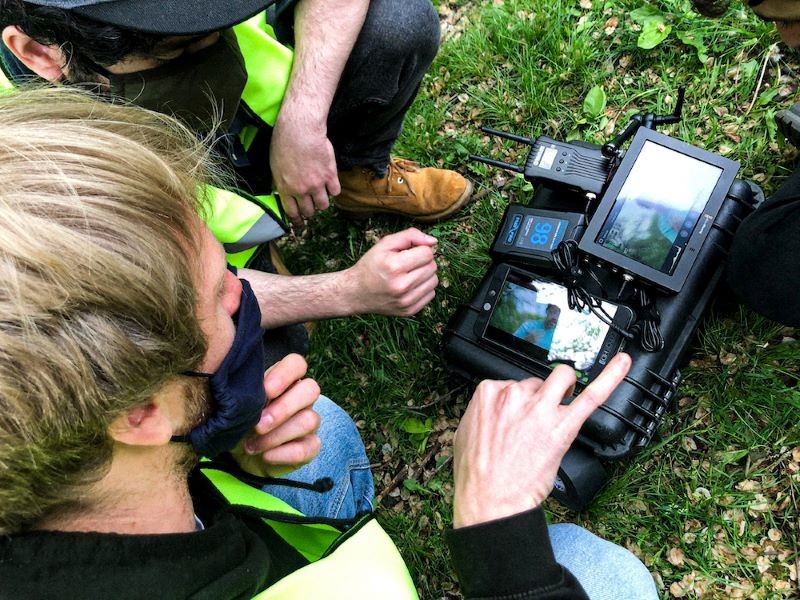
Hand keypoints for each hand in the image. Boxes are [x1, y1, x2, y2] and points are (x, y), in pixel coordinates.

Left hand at [231, 354, 321, 477]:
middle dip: (283, 408)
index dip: (285, 375)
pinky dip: (285, 453)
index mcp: (283, 381)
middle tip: (258, 425)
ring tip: (252, 446)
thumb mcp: (234, 408)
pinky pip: (310, 447)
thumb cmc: (237, 424)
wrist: (238, 458)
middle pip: (311, 389)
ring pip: (310, 420)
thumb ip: (242, 396)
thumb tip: (244, 397)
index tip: (265, 392)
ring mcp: (308, 421)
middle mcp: (301, 398)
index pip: (297, 364)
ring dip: (277, 435)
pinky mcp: (310, 446)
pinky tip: (266, 456)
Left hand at [270, 108, 339, 225]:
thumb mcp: (275, 166)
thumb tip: (282, 192)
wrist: (300, 129)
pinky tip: (331, 183)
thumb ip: (281, 182)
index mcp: (285, 188)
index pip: (292, 212)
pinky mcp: (330, 175)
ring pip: (323, 205)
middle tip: (312, 204)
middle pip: (309, 211)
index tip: (301, 222)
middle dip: (310, 210)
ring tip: (322, 194)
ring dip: (323, 202)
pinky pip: (335, 192)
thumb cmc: (284, 143)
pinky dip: (334, 189)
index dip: (298, 219)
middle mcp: (301, 190)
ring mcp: (317, 184)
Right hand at [347, 228, 438, 315]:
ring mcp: (406, 301)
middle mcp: (401, 286)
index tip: (408, 253)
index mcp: (394, 267)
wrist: (356, 292)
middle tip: (407, 264)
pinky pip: (431, 294)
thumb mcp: (385, 244)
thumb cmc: (371, 265)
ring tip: (409, 275)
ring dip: (425, 275)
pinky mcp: (409, 311)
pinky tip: (410, 286)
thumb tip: (433, 242)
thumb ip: (410, 236)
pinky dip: (423, 288)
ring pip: (434, 281)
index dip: (420, 250)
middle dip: (423, 262)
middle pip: (432, 267)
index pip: (427, 253)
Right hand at [452, 353, 631, 527]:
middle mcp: (515, 395)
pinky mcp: (563, 426)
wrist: (489, 500)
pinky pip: (592, 396)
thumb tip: (487, 414)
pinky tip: (622, 364)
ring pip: (562, 377)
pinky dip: (610, 377)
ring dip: (566, 386)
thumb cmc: (475, 474)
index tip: (520, 414)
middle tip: (539, 421)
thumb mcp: (462, 434)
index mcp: (489, 393)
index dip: (520, 400)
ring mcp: (540, 408)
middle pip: (537, 381)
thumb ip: (479, 415)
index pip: (512, 382)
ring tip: (565, 400)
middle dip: (541, 396)